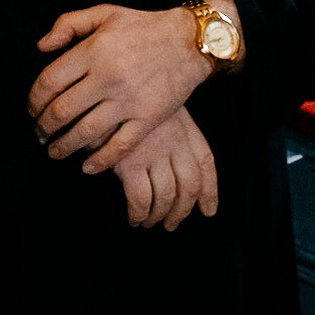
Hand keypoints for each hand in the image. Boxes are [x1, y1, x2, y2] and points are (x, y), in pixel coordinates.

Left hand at [29, 3, 211, 172]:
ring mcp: (128, 100)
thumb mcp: (104, 13)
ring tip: (54, 151)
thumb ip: (68, 24)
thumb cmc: (144, 27)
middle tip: (39, 133)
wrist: (189, 41)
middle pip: (62, 110)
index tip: (32, 109)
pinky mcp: (148, 118)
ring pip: (85, 132)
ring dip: (63, 146)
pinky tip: (87, 167)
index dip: (34, 100)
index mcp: (93, 50)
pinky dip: (99, 161)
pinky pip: (119, 146)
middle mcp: (107, 76)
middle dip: (44, 126)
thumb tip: (41, 46)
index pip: (49, 81)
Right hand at [112, 106, 218, 229]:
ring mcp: (153, 152)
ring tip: (149, 222)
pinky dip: (139, 214)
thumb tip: (180, 171)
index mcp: (184, 127)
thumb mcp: (159, 107)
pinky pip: (141, 199)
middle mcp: (174, 141)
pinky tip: (134, 217)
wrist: (105, 91)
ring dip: (159, 216)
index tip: (208, 209)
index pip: (206, 163)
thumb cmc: (128, 100)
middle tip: (172, 223)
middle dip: (182, 211)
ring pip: (166, 197)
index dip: (210, 191)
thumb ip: (172, 133)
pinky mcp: (129, 163)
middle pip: (189, 186)